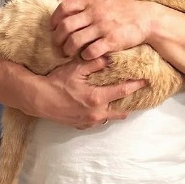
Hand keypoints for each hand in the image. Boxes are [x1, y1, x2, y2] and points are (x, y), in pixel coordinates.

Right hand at [29, 57, 146, 128]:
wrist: (38, 100)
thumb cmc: (56, 83)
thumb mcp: (76, 69)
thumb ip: (95, 63)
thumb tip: (109, 57)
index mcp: (97, 98)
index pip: (123, 91)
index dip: (136, 85)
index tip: (146, 81)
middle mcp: (96, 113)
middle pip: (121, 111)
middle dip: (130, 104)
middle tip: (136, 97)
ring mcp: (89, 121)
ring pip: (109, 118)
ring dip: (115, 111)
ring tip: (120, 103)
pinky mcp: (81, 125)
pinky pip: (96, 122)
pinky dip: (101, 116)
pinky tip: (101, 109)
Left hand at [50, 0, 156, 59]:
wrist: (147, 19)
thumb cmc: (124, 12)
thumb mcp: (104, 2)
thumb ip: (87, 6)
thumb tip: (69, 13)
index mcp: (91, 2)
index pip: (63, 8)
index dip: (54, 20)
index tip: (53, 29)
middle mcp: (94, 13)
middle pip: (65, 26)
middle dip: (57, 39)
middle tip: (58, 46)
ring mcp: (102, 27)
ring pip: (74, 41)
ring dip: (68, 50)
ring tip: (69, 54)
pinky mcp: (111, 41)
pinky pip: (90, 51)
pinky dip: (84, 56)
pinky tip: (86, 57)